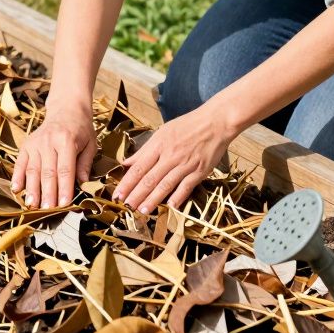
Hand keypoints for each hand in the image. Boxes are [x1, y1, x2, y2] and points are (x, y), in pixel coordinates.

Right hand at [10, 107, 96, 208]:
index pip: (65, 169)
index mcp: (67, 140)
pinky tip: (16, 190)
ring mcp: (35, 143)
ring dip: (32, 189)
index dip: (64, 188)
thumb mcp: (91, 144)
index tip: (64, 204)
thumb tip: (82, 184)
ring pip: (32, 169)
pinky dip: (17, 177)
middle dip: (47, 193)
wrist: (66, 109)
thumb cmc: (81, 129)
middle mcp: (49, 141)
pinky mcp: (26, 145)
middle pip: (47, 172)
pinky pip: (20, 163)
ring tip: (32, 206)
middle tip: (47, 210)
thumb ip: (85, 164)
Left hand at [113, 106, 236, 213]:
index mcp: (159, 145)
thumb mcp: (162, 133)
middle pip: (149, 178)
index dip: (127, 183)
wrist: (215, 122)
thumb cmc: (187, 126)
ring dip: (153, 199)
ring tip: (143, 210)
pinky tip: (170, 206)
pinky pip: (187, 186)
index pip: (138, 168)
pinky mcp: (200, 170)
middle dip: (136, 194)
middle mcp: (170, 156)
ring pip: (166, 184)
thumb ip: (144, 150)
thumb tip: (126, 163)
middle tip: (126, 206)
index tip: (117, 194)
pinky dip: (178, 196)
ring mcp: (185, 164)